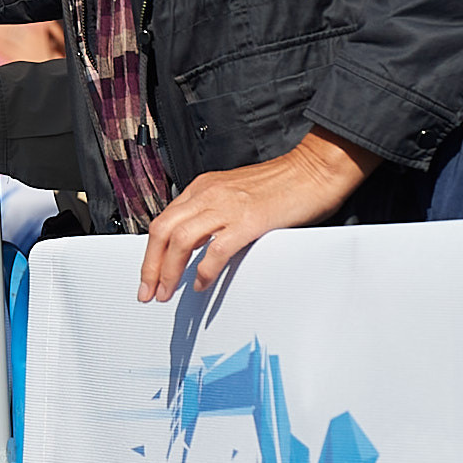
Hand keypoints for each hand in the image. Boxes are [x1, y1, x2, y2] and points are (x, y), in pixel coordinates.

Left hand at [136, 129, 377, 301]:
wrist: (314, 170)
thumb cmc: (281, 186)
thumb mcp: (234, 194)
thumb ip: (213, 213)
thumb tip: (196, 245)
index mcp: (202, 187)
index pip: (163, 221)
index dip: (150, 253)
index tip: (148, 277)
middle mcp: (208, 194)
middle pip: (162, 231)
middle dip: (150, 266)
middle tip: (147, 292)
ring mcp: (228, 206)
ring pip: (181, 240)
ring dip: (169, 271)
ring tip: (166, 293)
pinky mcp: (250, 220)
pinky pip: (216, 249)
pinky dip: (204, 270)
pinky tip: (201, 285)